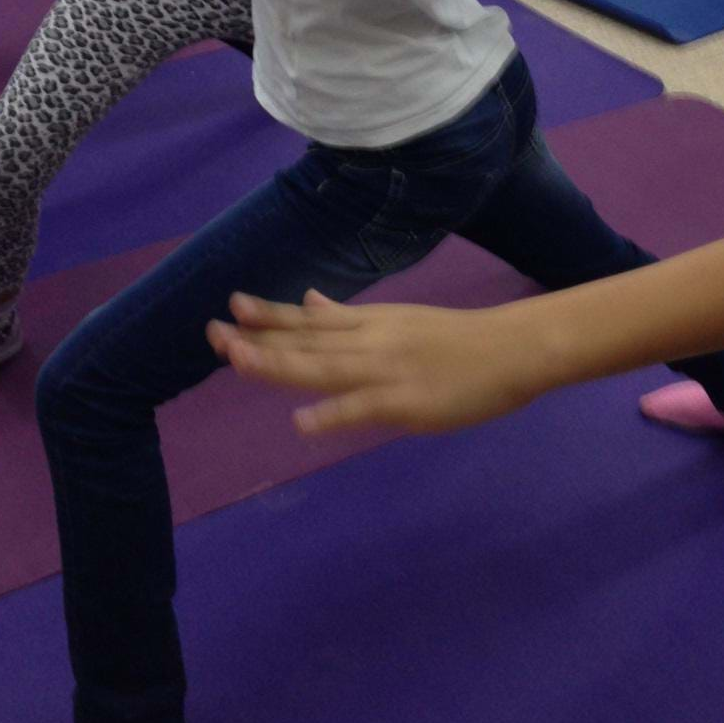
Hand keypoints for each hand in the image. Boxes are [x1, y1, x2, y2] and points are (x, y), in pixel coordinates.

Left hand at [208, 290, 537, 434]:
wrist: (512, 350)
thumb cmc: (456, 340)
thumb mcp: (397, 318)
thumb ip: (349, 316)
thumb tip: (308, 300)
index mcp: (369, 322)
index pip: (309, 319)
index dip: (269, 315)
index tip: (230, 307)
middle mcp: (370, 340)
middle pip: (306, 341)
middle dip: (258, 339)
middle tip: (211, 333)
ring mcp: (387, 369)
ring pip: (325, 366)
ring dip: (279, 363)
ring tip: (238, 361)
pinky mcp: (407, 401)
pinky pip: (363, 407)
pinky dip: (333, 413)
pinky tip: (303, 422)